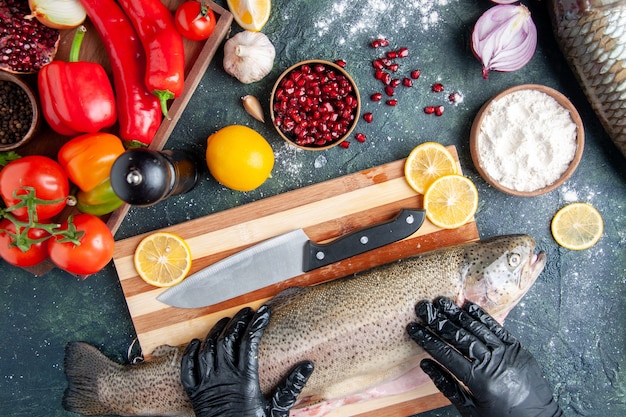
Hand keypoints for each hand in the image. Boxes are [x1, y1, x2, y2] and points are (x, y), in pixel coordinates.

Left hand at [181, 305, 313, 416]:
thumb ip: (291, 386)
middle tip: (247, 312)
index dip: (256, 324)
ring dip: (216, 332)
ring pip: (208, 349)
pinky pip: (188, 369)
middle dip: (238, 321)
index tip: (264, 311)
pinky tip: (197, 342)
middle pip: (228, 340)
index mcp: (245, 381)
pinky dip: (191, 353)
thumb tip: (307, 365)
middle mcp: (224, 379)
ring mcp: (207, 385)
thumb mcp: (276, 409)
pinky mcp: (195, 394)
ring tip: (225, 321)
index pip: (249, 342)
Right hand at [407, 297, 561, 416]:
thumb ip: (447, 385)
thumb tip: (425, 364)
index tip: (413, 329)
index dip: (428, 340)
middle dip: (439, 321)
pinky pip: (497, 328)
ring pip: (477, 328)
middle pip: (460, 337)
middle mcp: (494, 363)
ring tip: (440, 302)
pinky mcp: (518, 348)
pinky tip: (467, 306)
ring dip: (457, 314)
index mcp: (480, 381)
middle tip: (423, 308)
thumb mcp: (470, 409)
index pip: (446, 355)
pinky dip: (481, 316)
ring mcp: (507, 353)